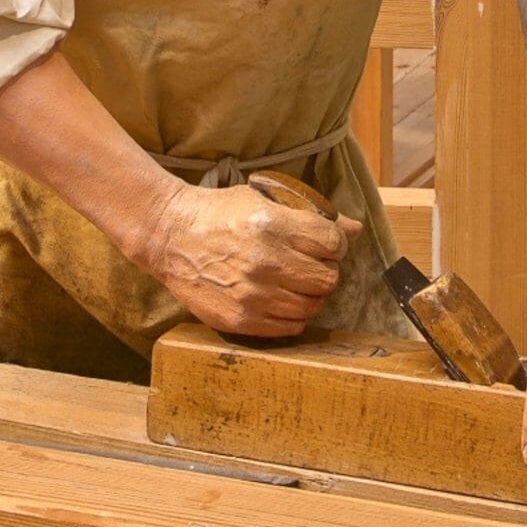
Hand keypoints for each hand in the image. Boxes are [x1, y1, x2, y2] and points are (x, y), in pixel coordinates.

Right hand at [137, 180, 360, 337]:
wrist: (171, 236)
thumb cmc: (220, 213)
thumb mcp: (265, 199)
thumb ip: (311, 215)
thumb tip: (355, 229)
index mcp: (274, 226)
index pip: (333, 244)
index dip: (335, 244)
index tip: (325, 245)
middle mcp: (266, 262)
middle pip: (328, 279)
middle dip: (325, 270)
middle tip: (310, 264)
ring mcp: (253, 295)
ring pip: (312, 306)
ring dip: (310, 294)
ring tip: (294, 282)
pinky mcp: (240, 320)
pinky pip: (290, 327)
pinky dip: (293, 315)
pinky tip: (281, 299)